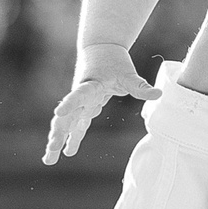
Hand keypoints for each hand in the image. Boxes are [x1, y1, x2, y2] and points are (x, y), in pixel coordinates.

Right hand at [44, 43, 158, 165]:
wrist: (100, 48)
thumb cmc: (115, 61)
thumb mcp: (128, 73)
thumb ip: (140, 87)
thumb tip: (159, 94)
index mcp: (91, 85)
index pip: (79, 95)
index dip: (70, 104)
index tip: (59, 112)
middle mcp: (81, 95)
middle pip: (66, 116)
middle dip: (58, 133)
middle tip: (51, 149)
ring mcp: (81, 103)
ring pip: (66, 123)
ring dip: (58, 140)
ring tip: (49, 159)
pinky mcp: (84, 107)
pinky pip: (75, 125)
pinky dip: (71, 138)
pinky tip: (67, 152)